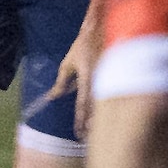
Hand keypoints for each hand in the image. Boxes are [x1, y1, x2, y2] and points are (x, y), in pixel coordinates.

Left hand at [46, 1, 102, 137]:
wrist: (103, 29)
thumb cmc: (83, 45)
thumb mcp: (68, 63)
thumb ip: (61, 81)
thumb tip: (53, 96)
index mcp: (87, 79)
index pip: (82, 106)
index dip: (80, 121)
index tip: (78, 133)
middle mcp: (100, 83)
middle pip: (95, 110)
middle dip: (90, 125)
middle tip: (85, 138)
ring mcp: (109, 81)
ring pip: (103, 105)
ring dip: (97, 119)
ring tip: (92, 131)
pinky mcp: (115, 78)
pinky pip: (108, 96)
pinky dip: (103, 107)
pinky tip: (101, 114)